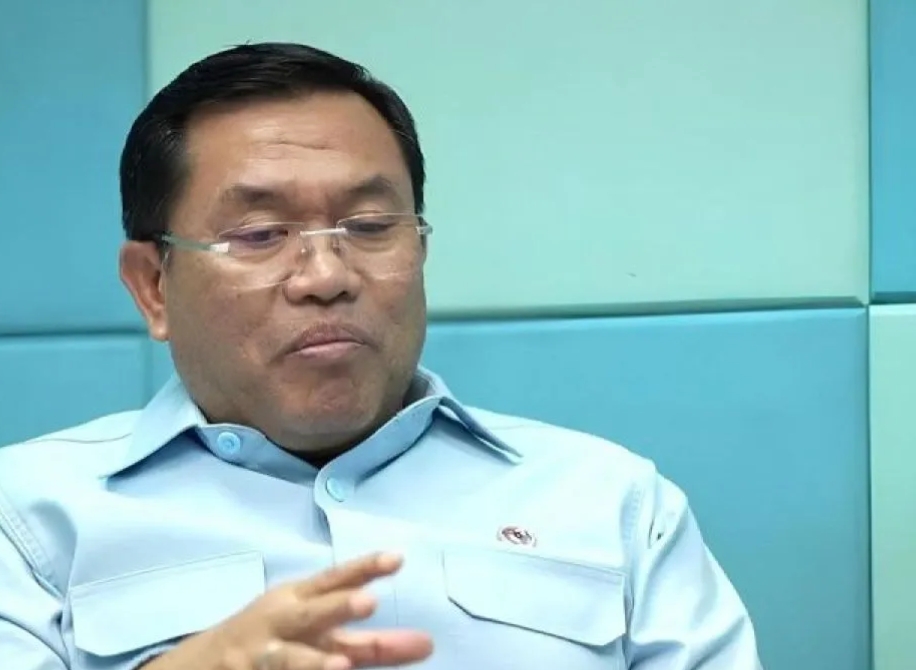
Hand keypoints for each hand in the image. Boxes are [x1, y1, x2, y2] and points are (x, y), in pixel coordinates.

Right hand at [143, 552, 431, 669]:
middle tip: (369, 601)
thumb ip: (368, 641)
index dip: (364, 568)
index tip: (397, 558)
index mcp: (295, 599)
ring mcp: (262, 655)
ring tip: (341, 668)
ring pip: (289, 659)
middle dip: (338, 607)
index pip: (334, 580)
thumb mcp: (312, 629)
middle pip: (312, 613)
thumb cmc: (272, 637)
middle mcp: (280, 622)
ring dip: (313, 663)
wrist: (200, 664)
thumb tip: (425, 645)